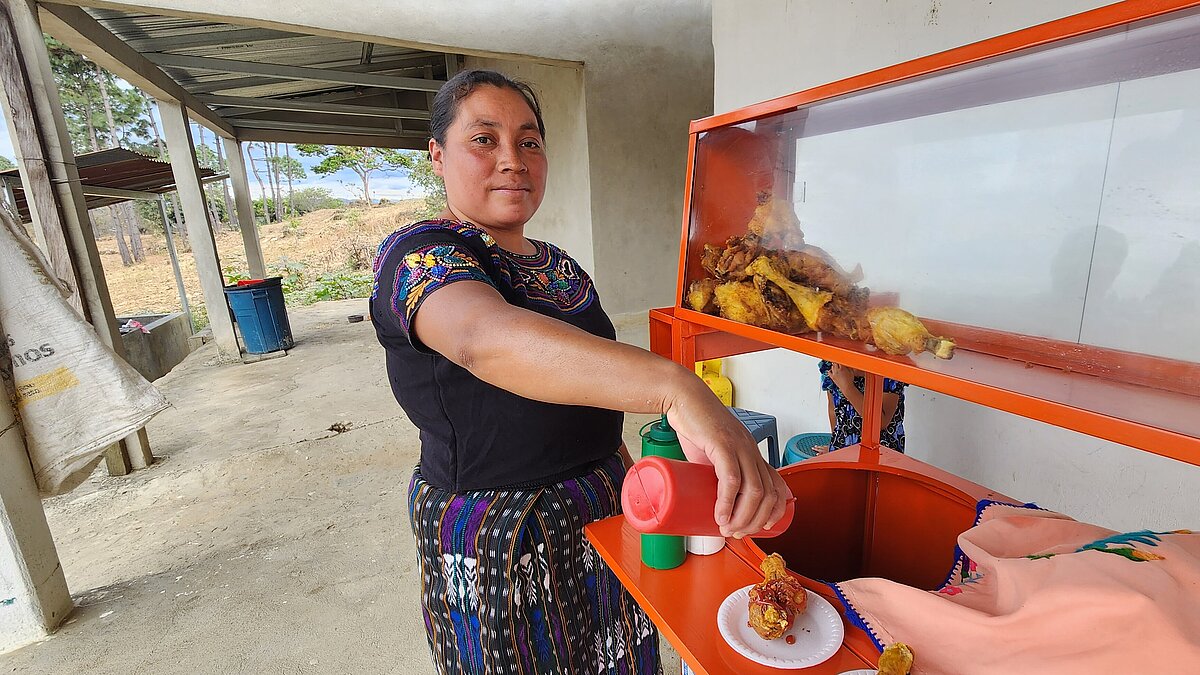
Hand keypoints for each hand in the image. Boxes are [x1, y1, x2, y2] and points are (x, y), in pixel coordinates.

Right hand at [663, 376, 791, 538]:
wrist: (683, 398)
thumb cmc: (695, 425)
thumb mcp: (711, 452)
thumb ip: (714, 472)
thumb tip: (710, 501)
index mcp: (752, 453)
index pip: (777, 485)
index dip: (775, 510)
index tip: (761, 526)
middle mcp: (751, 450)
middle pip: (767, 494)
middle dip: (755, 521)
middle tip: (736, 533)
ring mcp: (739, 447)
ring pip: (754, 490)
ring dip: (743, 516)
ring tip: (727, 528)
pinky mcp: (722, 444)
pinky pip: (731, 478)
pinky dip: (728, 501)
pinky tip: (720, 515)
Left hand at [829, 363, 860, 389]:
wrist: (847, 387)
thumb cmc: (849, 381)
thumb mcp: (851, 372)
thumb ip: (849, 367)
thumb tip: (847, 364)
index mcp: (842, 368)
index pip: (840, 361)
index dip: (841, 360)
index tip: (841, 360)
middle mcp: (837, 370)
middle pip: (835, 363)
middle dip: (837, 362)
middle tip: (839, 362)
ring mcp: (834, 374)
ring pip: (832, 367)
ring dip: (834, 365)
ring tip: (837, 366)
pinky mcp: (832, 377)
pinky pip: (829, 372)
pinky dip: (830, 370)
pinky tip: (832, 370)